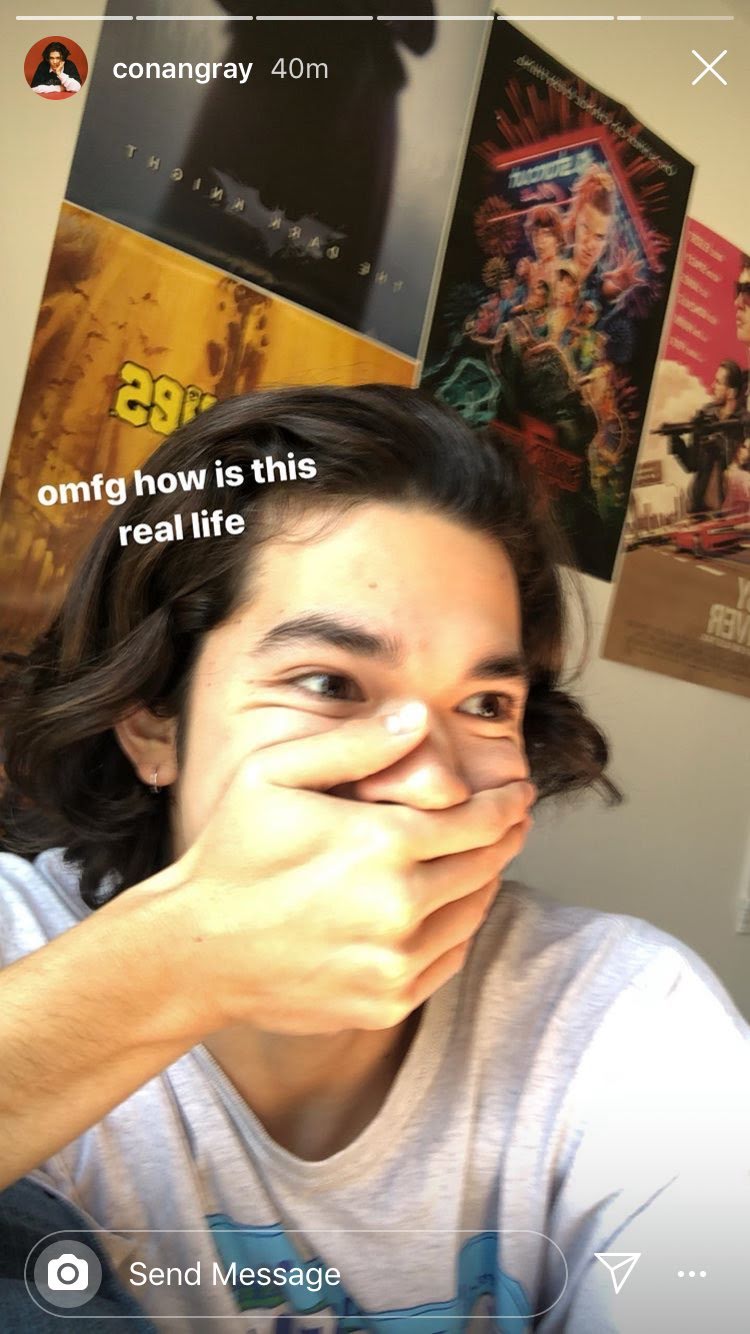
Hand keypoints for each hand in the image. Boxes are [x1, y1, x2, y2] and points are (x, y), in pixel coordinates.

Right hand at [167, 706, 534, 1035]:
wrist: (196, 951)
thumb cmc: (233, 852)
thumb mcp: (275, 773)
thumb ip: (354, 742)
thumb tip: (418, 716)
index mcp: (380, 844)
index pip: (478, 821)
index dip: (507, 804)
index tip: (521, 794)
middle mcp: (398, 908)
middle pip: (485, 866)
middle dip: (506, 838)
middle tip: (514, 821)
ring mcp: (395, 963)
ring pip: (474, 913)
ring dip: (486, 882)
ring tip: (483, 858)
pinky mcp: (387, 1003)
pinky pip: (449, 958)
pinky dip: (459, 928)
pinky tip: (448, 906)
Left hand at [603, 246, 642, 295]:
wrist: (622, 283)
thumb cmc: (617, 278)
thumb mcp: (611, 276)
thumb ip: (607, 275)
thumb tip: (601, 276)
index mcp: (622, 267)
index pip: (621, 260)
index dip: (621, 255)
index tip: (621, 249)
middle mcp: (627, 269)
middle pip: (629, 261)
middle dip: (631, 256)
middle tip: (635, 250)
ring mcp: (631, 273)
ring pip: (635, 268)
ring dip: (638, 265)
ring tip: (642, 261)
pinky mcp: (632, 280)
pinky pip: (637, 280)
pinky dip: (640, 281)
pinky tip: (644, 281)